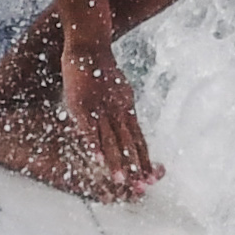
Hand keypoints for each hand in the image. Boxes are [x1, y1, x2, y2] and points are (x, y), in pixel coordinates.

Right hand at [59, 34, 159, 200]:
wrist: (90, 45)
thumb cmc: (101, 68)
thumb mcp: (118, 89)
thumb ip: (122, 106)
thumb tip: (129, 118)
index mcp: (126, 109)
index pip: (139, 138)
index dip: (144, 158)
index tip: (151, 177)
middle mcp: (117, 111)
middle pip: (128, 144)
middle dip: (135, 167)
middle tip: (142, 189)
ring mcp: (100, 109)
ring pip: (110, 140)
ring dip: (116, 162)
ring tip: (121, 181)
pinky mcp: (83, 106)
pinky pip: (90, 130)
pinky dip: (94, 145)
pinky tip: (98, 160)